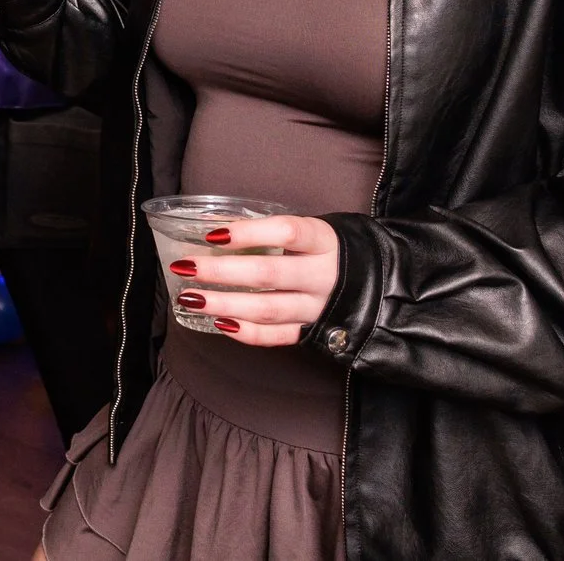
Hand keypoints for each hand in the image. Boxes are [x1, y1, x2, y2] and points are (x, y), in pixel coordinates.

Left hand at [165, 214, 341, 345]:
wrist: (378, 284)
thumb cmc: (328, 251)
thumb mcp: (312, 231)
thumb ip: (272, 231)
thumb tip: (214, 227)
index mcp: (323, 241)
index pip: (286, 232)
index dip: (249, 232)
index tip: (212, 234)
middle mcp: (323, 274)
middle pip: (268, 274)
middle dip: (221, 271)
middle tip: (185, 267)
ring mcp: (319, 306)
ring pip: (268, 309)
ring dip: (224, 304)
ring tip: (190, 298)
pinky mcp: (314, 332)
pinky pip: (279, 336)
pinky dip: (248, 333)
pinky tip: (220, 323)